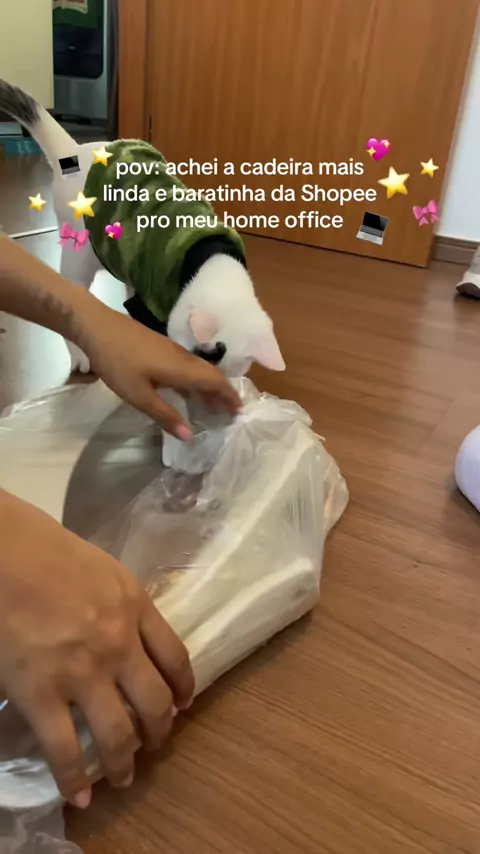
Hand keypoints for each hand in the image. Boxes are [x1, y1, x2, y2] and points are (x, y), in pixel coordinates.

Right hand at [0, 490, 193, 807]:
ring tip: (124, 777)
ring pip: (118, 734)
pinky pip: (65, 749)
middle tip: (155, 745)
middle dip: (159, 731)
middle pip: (156, 702)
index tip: (183, 704)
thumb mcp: (104, 570)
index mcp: (136, 606)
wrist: (3, 552)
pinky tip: (78, 796)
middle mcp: (119, 643)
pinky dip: (74, 779)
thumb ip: (123, 604)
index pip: (176, 657)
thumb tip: (131, 632)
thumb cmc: (46, 549)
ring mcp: (82, 672)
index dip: (184, 688)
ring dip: (125, 763)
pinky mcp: (41, 693)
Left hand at [78, 302, 240, 438]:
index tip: (239, 411)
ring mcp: (173, 350)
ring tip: (212, 406)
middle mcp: (183, 358)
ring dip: (211, 386)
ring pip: (201, 369)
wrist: (97, 326)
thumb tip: (190, 436)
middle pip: (212, 374)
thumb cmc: (118, 362)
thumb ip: (165, 415)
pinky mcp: (162, 348)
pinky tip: (187, 391)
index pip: (216, 382)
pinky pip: (189, 366)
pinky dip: (197, 380)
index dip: (230, 396)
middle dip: (224, 393)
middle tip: (229, 413)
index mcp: (182, 369)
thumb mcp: (138, 395)